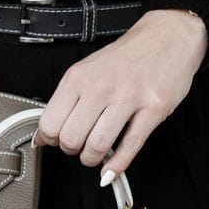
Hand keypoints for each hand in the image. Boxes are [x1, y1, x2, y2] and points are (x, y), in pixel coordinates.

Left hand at [31, 9, 207, 186]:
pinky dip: (116, 166)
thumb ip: (65, 102)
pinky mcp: (153, 108)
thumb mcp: (86, 71)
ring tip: (96, 153)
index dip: (50, 139)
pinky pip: (130, 146)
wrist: (166, 38)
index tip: (56, 141)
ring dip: (93, 159)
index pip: (50, 123)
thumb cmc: (126, 57)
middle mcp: (101, 87)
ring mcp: (128, 97)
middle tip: (79, 146)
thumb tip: (43, 135)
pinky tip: (110, 170)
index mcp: (79, 77)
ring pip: (97, 146)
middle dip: (72, 150)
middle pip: (71, 139)